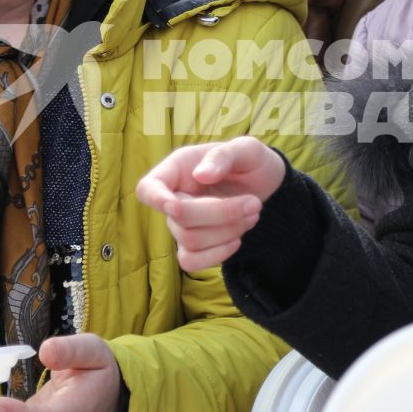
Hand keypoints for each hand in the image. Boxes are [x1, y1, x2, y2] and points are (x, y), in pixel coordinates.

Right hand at [135, 137, 285, 271]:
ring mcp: (181, 224)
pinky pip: (191, 262)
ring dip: (227, 231)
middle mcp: (174, 197)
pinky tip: (237, 240)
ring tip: (252, 214)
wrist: (264, 185)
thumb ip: (223, 156)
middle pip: (179, 219)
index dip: (156, 199)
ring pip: (190, 241)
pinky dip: (217, 255)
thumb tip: (201, 175)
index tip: (176, 207)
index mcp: (178, 169)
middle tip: (254, 203)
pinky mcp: (194, 245)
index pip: (148, 188)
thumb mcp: (245, 149)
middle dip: (221, 214)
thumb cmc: (250, 162)